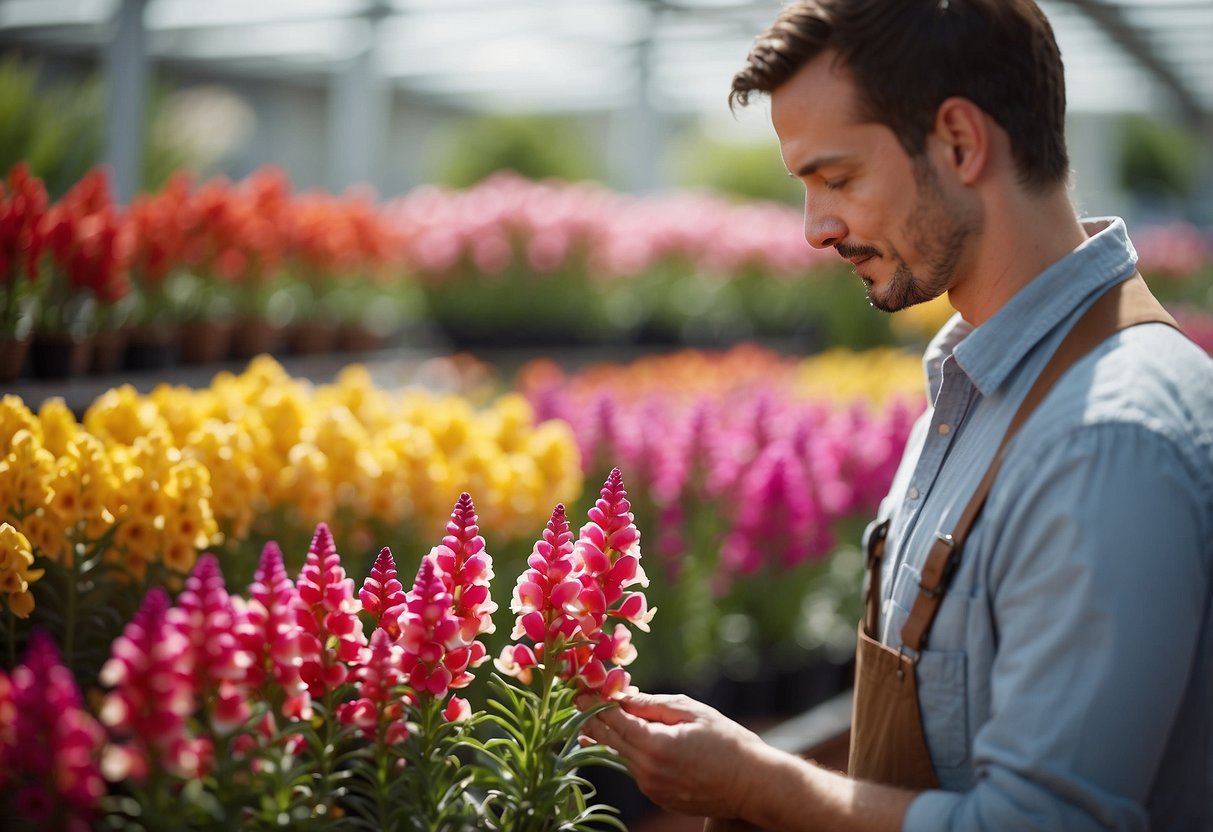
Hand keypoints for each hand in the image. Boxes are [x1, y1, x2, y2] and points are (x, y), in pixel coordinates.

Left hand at [579, 692, 767, 818]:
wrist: (751, 784)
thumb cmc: (727, 741)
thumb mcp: (691, 711)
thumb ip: (652, 705)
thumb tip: (622, 696)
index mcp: (655, 745)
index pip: (613, 721)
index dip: (594, 704)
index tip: (578, 691)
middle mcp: (648, 771)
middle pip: (610, 741)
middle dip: (592, 720)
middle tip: (576, 702)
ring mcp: (652, 788)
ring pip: (622, 757)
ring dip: (611, 737)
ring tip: (596, 719)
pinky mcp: (659, 797)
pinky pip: (638, 771)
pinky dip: (632, 754)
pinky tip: (631, 741)